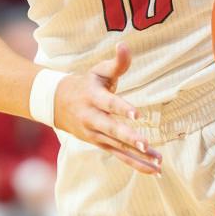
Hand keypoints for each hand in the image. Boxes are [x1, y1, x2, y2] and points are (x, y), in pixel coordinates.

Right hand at [53, 43, 160, 174]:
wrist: (56, 104)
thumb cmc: (86, 84)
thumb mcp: (98, 71)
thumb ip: (116, 62)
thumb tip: (125, 45)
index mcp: (93, 97)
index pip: (109, 103)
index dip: (122, 108)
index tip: (137, 114)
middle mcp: (92, 118)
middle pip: (111, 129)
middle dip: (128, 137)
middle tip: (145, 144)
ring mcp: (95, 134)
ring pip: (117, 147)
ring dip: (137, 156)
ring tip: (157, 163)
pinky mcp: (100, 144)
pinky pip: (120, 156)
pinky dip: (137, 164)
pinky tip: (155, 170)